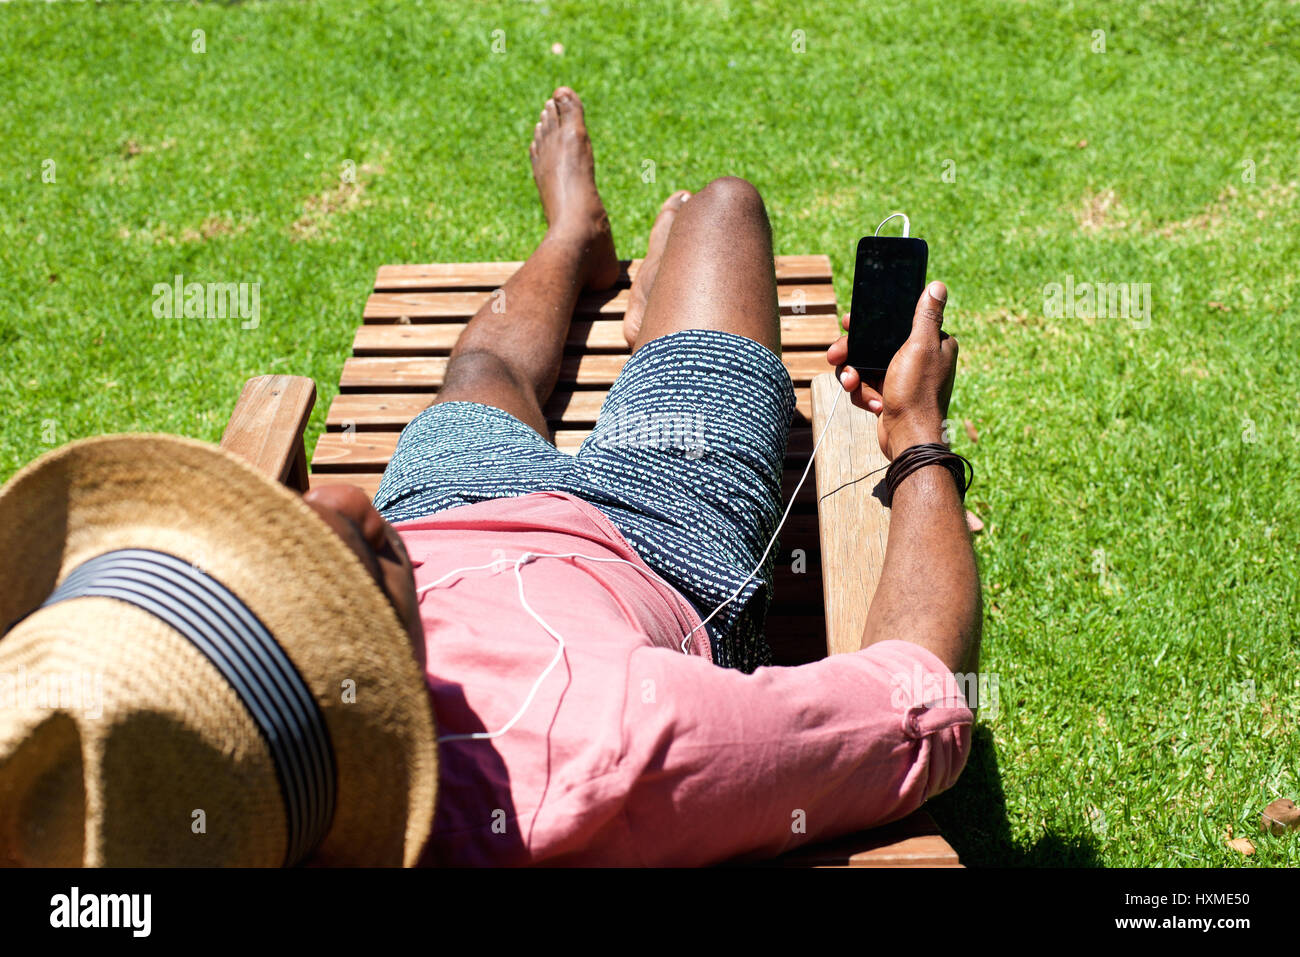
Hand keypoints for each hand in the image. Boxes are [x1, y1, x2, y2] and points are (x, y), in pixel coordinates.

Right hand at [826, 281, 957, 460]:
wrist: (909, 439)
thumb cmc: (916, 393)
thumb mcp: (920, 346)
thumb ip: (926, 315)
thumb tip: (938, 286)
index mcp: (932, 343)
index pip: (897, 322)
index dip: (872, 322)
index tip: (851, 323)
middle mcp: (919, 359)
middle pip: (875, 344)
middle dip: (854, 353)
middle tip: (836, 355)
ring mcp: (902, 379)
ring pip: (866, 366)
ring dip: (856, 376)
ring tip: (853, 385)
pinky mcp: (890, 396)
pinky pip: (866, 386)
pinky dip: (864, 395)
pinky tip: (874, 405)